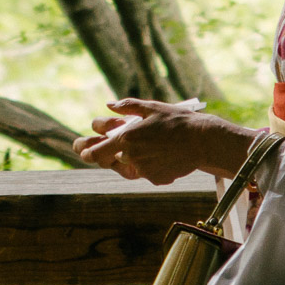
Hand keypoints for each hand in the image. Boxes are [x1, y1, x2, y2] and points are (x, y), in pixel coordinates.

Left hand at [73, 99, 253, 183]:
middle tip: (108, 147)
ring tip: (145, 146)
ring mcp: (145, 170)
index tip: (83, 152)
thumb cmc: (176, 120)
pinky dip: (148, 165)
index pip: (98, 151)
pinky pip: (146, 172)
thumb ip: (127, 106)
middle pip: (111, 160)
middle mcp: (133, 157)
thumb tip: (108, 105)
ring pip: (129, 166)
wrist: (202, 140)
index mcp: (127, 139)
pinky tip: (160, 154)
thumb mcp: (151, 107)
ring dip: (130, 158)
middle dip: (108, 154)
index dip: (88, 152)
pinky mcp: (156, 179)